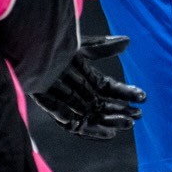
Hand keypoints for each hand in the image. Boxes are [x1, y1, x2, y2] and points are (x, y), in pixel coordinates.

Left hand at [30, 34, 146, 140]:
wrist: (29, 42)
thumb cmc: (55, 42)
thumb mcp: (83, 45)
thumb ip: (104, 47)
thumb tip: (128, 41)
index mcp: (87, 78)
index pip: (111, 90)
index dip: (126, 94)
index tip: (142, 97)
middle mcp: (78, 91)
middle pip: (102, 106)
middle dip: (120, 113)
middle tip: (136, 117)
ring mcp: (64, 99)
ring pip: (89, 116)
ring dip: (106, 122)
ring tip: (123, 126)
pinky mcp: (49, 103)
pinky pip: (65, 119)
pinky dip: (82, 126)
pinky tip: (97, 130)